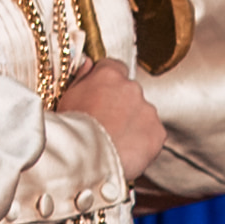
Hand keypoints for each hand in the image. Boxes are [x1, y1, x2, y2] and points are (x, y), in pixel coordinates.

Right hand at [58, 57, 162, 176]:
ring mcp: (148, 110)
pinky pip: (152, 134)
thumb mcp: (66, 97)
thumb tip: (90, 64)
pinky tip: (124, 151)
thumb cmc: (71, 129)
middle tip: (104, 124)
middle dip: (120, 106)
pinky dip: (142, 142)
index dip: (107, 82)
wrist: (86, 159)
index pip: (114, 67)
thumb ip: (82, 77)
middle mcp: (132, 88)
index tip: (100, 95)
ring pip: (142, 114)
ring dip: (131, 124)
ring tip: (113, 141)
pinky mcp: (158, 132)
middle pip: (129, 92)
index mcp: (109, 75)